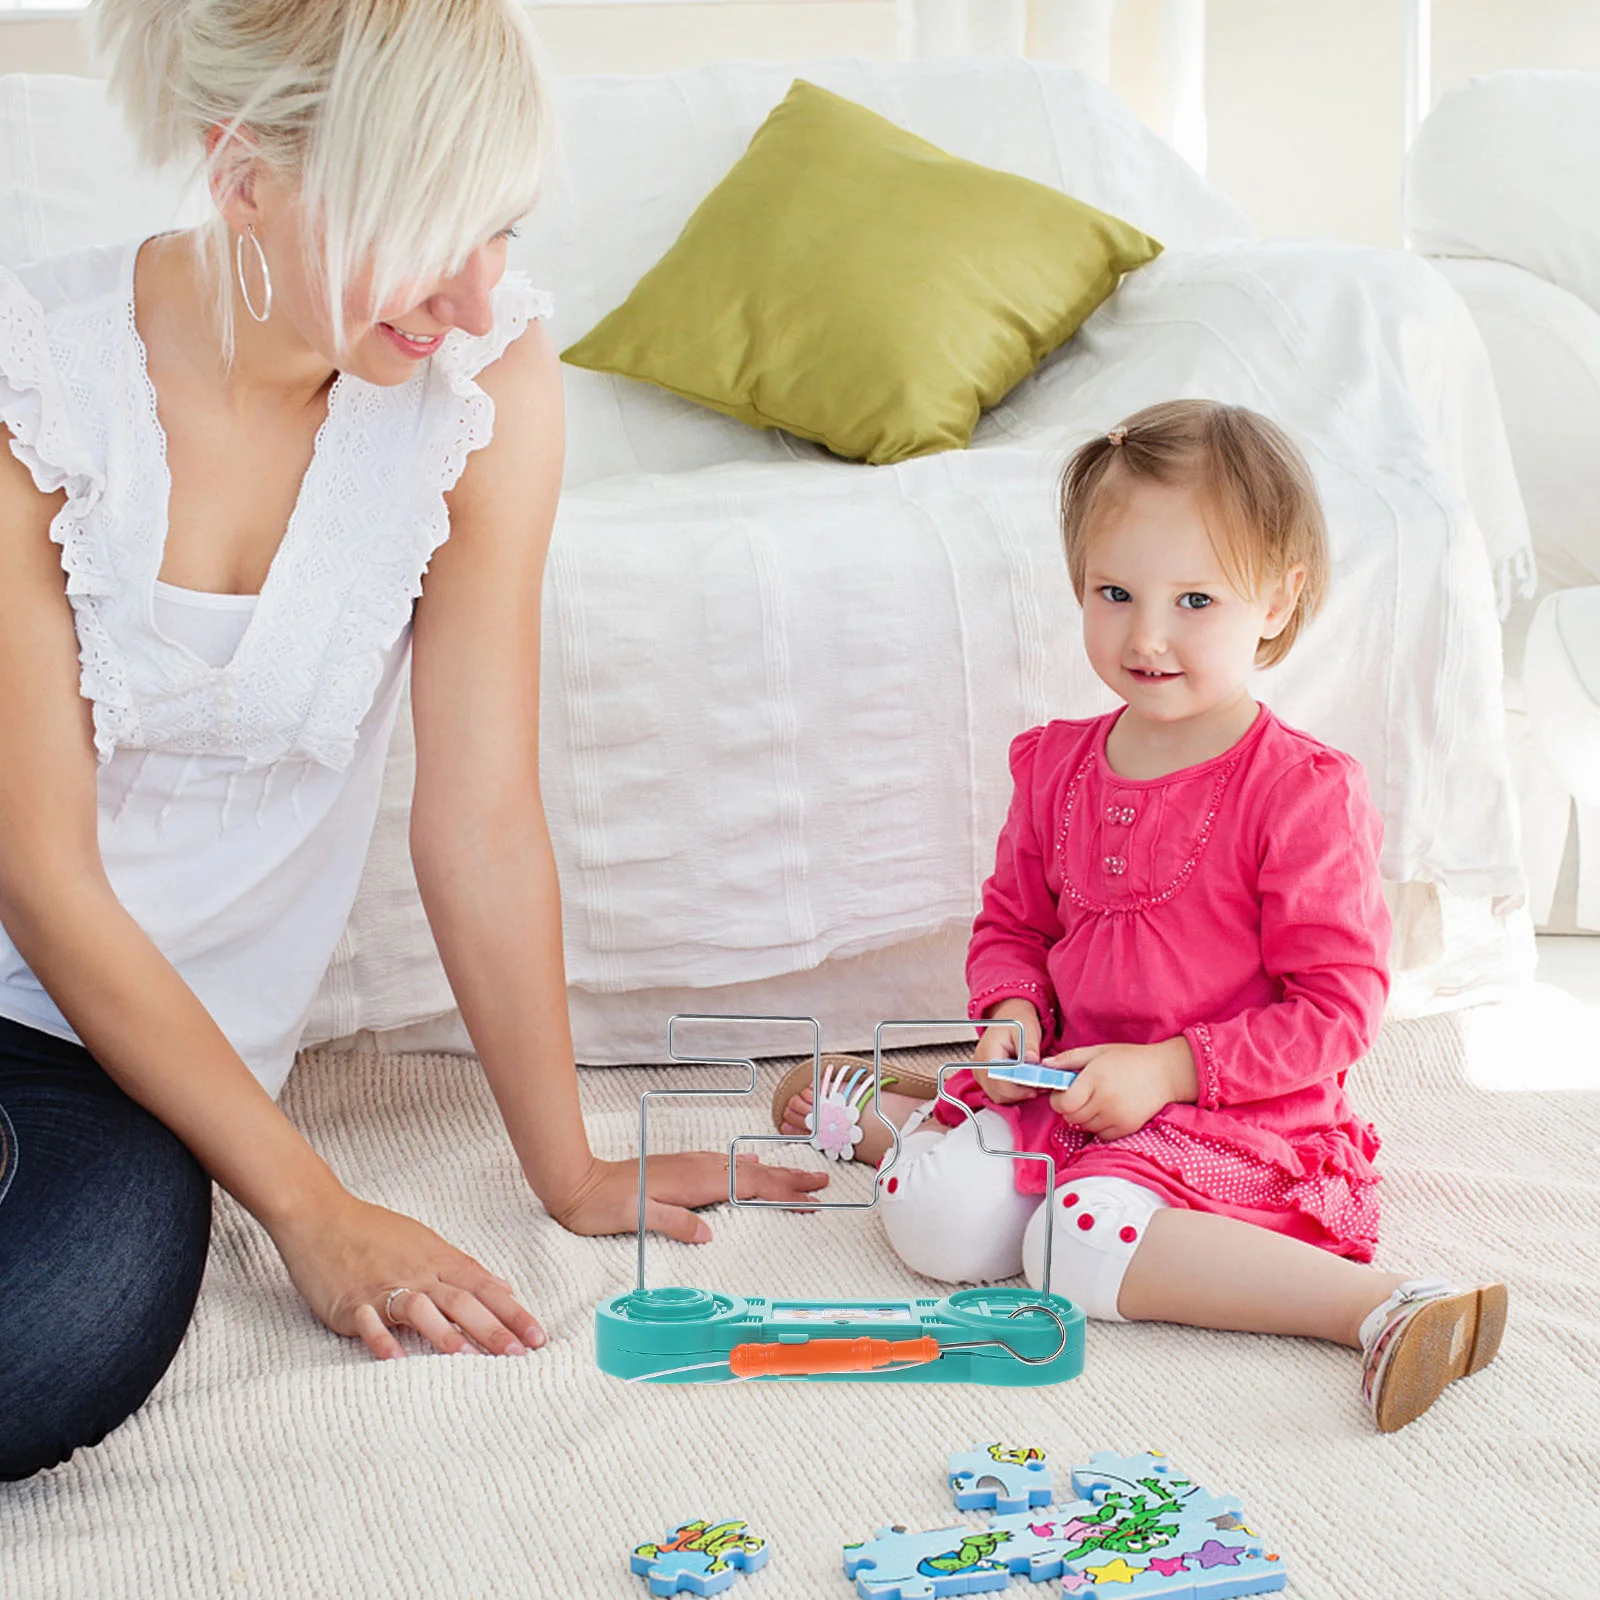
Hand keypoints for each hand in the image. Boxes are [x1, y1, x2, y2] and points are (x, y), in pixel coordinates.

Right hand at [267, 1190, 543, 1361]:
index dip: (512, 1312)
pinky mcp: (351, 1301)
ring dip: (444, 1334)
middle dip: (492, 1328)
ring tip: (468, 1359)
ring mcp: (384, 1287)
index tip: (538, 1337)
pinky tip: (396, 1359)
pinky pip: (368, 1321)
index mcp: (439, 1259)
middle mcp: (418, 1273)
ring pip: (421, 1309)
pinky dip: (382, 1339)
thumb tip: (504, 1287)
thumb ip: (464, 1268)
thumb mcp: (427, 1243)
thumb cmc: (375, 1232)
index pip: (484, 1288)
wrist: (321, 1216)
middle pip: (461, 1300)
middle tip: (519, 1355)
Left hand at [543, 1152, 829, 1242]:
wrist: (577, 1183)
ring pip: (743, 1168)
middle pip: (755, 1173)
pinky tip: (752, 1165)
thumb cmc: (604, 1205)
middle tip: (823, 1182)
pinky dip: (747, 1168)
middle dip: (790, 1178)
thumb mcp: (637, 1218)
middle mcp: (697, 1169)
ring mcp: (689, 1166)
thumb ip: (675, 1223)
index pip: (750, 1186)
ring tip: (799, 1176)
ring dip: (774, 1173)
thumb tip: (707, 1232)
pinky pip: (726, 1165)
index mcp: (694, 1182)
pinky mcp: (680, 1169)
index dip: (783, 1193)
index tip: (812, 1199)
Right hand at [971, 1001, 1043, 1105]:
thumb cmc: (1018, 1022)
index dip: (1017, 1090)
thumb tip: (1032, 1060)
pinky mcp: (985, 1077)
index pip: (997, 1081)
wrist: (1010, 1016)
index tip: (1035, 1089)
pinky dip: (1013, 1094)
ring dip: (1017, 1096)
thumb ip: (1029, 1045)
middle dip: (1020, 1094)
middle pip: (997, 1092)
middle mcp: (979, 1064)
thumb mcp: (1027, 1029)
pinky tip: (1025, 1085)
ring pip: (997, 1096)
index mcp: (988, 1052)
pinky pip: (998, 1093)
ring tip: (1035, 1085)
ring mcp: (980, 1072)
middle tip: (1040, 1088)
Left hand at [1045, 1037, 1197, 1140]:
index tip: (1063, 1092)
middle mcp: (1106, 1100)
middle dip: (1070, 1107)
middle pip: (1071, 1117)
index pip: (1063, 1103)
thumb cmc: (1129, 1059)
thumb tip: (1044, 1066)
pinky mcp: (1127, 1128)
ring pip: (1084, 1126)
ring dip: (1084, 1117)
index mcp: (1095, 1079)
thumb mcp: (1097, 1052)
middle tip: (1080, 1095)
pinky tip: (1108, 1110)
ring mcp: (1117, 1117)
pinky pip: (1100, 1134)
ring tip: (1097, 1100)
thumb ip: (1069, 1059)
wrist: (1165, 1073)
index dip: (1058, 1099)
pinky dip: (1099, 1126)